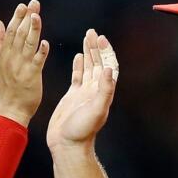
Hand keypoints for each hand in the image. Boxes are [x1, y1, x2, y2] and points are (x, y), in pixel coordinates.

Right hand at [0, 0, 49, 127]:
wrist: (10, 110)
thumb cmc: (5, 87)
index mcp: (3, 55)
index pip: (10, 32)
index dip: (17, 18)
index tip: (23, 5)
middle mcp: (11, 59)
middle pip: (19, 34)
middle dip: (26, 18)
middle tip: (34, 3)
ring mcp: (21, 67)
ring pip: (28, 45)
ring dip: (33, 30)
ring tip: (37, 16)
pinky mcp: (31, 77)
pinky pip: (37, 62)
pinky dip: (41, 52)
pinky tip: (45, 43)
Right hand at [46, 28, 117, 150]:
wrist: (67, 145)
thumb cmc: (82, 131)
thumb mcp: (96, 110)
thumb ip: (105, 90)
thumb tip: (109, 69)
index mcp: (102, 91)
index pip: (107, 66)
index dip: (106, 52)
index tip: (101, 38)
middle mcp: (95, 90)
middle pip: (97, 63)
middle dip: (95, 47)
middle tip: (92, 32)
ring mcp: (84, 93)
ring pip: (87, 67)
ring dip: (87, 52)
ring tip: (86, 37)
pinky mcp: (73, 96)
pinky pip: (77, 76)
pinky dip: (78, 65)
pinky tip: (77, 56)